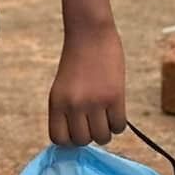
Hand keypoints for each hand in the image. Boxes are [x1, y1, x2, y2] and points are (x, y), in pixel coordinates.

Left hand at [47, 25, 126, 146]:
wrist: (90, 34)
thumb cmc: (77, 61)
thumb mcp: (63, 88)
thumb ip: (66, 111)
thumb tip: (77, 139)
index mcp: (56, 102)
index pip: (59, 139)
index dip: (70, 139)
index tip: (78, 130)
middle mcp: (73, 105)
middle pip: (82, 141)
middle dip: (90, 135)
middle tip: (94, 121)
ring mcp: (94, 102)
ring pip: (102, 137)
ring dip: (106, 131)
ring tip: (106, 116)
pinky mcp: (114, 97)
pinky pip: (119, 126)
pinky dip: (118, 124)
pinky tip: (116, 111)